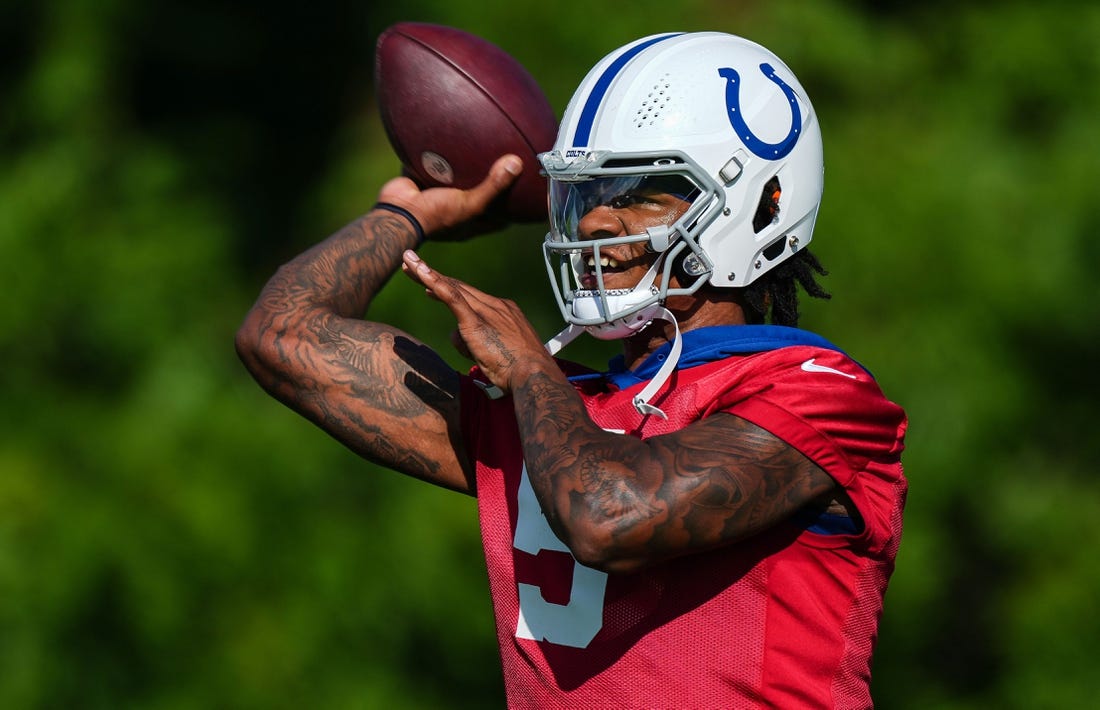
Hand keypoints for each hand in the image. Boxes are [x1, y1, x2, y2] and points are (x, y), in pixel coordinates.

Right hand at [377, 154, 523, 240]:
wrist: (397, 212)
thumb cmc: (435, 216)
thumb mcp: (470, 203)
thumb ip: (493, 186)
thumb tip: (517, 163)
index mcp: (469, 223)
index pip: (498, 219)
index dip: (512, 210)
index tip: (525, 196)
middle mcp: (455, 211)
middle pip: (478, 196)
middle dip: (490, 184)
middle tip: (506, 166)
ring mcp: (438, 197)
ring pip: (456, 180)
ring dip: (465, 168)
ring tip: (480, 149)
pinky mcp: (422, 183)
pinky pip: (434, 167)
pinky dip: (440, 156)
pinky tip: (450, 139)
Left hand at [400, 250, 553, 392]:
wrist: (533, 373)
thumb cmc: (520, 371)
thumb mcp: (501, 353)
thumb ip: (483, 345)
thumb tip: (469, 346)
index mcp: (504, 311)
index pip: (470, 296)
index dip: (448, 287)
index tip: (430, 285)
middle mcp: (495, 305)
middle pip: (457, 287)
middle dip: (431, 275)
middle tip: (410, 262)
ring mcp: (485, 311)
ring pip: (451, 288)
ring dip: (426, 274)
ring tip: (408, 264)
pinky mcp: (475, 321)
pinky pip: (452, 297)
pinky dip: (436, 283)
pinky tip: (421, 273)